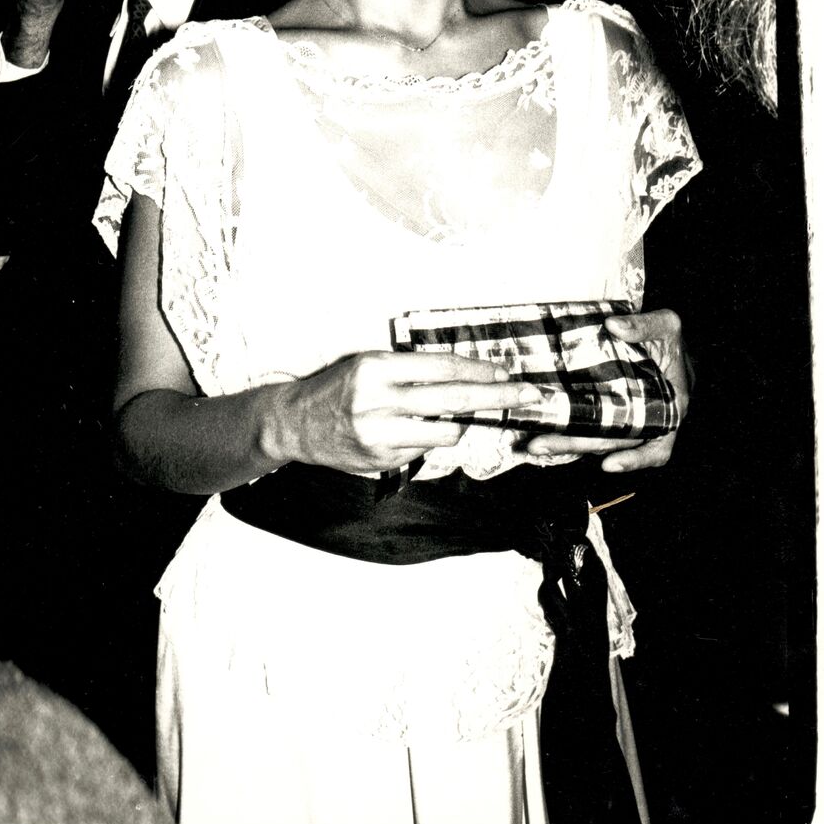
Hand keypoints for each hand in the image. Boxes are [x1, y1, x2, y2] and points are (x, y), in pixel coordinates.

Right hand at [267, 351, 542, 476]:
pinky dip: (427, 441)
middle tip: (528, 394)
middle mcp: (379, 400)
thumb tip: (462, 377)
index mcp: (377, 368)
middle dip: (496, 397)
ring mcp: (380, 434)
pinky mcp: (380, 459)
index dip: (477, 371)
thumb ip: (409, 371)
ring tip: (453, 418)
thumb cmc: (336, 387)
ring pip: (444, 432)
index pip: (441, 368)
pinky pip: (422, 451)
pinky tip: (411, 433)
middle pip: (453, 400)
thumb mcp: (368, 364)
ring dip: (458, 425)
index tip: (504, 373)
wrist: (294, 423)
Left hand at [522, 307, 689, 473]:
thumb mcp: (668, 326)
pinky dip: (568, 431)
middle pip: (610, 443)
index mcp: (668, 410)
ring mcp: (622, 419)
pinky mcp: (606, 411)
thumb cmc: (671, 338)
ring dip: (564, 442)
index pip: (656, 448)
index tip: (608, 463)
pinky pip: (588, 427)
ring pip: (594, 438)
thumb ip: (646, 326)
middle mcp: (644, 422)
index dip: (635, 459)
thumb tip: (613, 325)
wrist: (660, 341)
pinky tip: (543, 430)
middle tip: (539, 445)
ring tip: (533, 441)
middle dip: (574, 445)